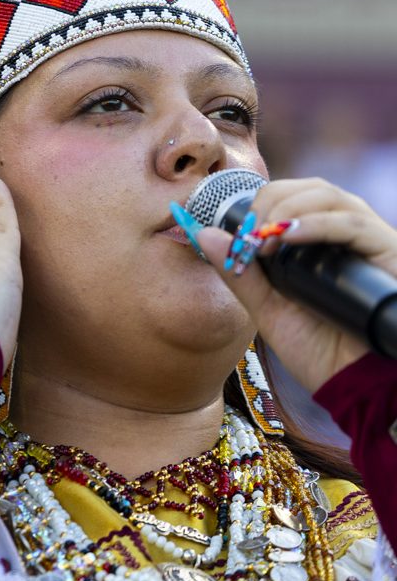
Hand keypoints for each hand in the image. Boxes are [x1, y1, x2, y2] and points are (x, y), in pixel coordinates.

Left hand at [197, 177, 396, 391]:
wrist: (360, 392)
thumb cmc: (321, 353)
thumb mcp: (269, 309)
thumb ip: (239, 273)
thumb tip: (203, 234)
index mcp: (322, 244)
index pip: (295, 196)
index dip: (263, 202)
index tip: (241, 230)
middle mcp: (349, 237)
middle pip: (313, 189)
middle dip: (273, 200)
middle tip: (251, 230)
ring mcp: (371, 243)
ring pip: (334, 198)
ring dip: (290, 208)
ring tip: (266, 235)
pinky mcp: (390, 254)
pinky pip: (356, 225)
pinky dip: (319, 223)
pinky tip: (289, 235)